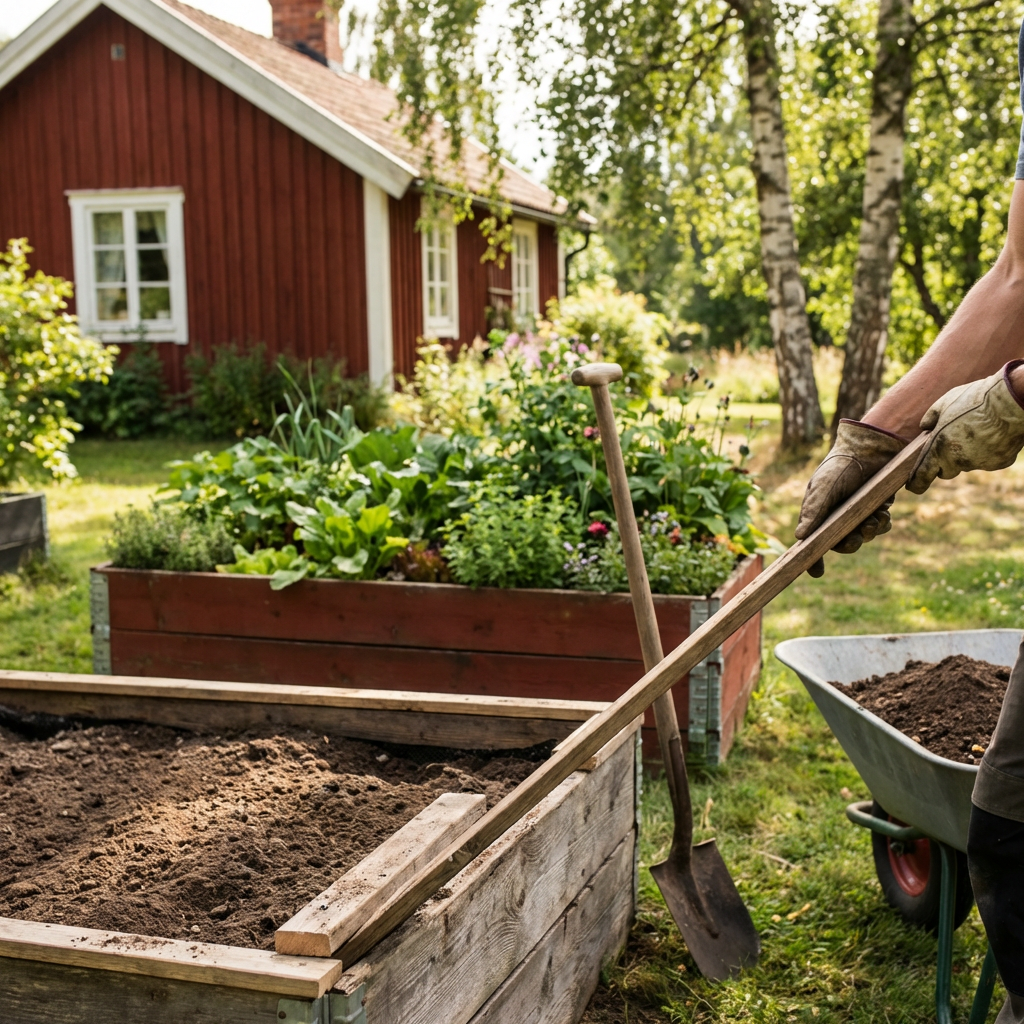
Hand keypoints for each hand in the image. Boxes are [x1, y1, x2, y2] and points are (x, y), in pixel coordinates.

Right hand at [795, 420, 907, 576]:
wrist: (870, 448)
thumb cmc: (839, 467)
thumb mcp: (822, 488)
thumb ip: (812, 511)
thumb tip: (799, 537)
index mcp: (818, 515)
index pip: (813, 542)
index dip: (813, 559)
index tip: (816, 572)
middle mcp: (836, 517)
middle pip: (842, 544)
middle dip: (852, 543)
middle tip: (859, 534)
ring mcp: (857, 514)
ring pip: (864, 536)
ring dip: (871, 530)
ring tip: (876, 516)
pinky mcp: (875, 508)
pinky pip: (880, 526)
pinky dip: (882, 521)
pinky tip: (884, 508)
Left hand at [908, 362, 1023, 493]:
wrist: (1009, 400)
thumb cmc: (974, 399)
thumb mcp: (944, 403)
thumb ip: (930, 418)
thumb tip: (924, 427)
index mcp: (939, 448)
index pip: (923, 475)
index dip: (916, 483)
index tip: (913, 486)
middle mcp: (958, 461)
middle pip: (946, 471)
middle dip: (944, 462)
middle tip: (951, 442)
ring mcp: (979, 464)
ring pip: (968, 464)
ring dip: (967, 454)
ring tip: (976, 430)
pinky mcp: (999, 463)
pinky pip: (989, 460)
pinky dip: (989, 451)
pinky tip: (993, 434)